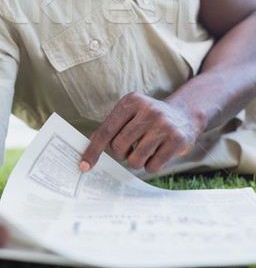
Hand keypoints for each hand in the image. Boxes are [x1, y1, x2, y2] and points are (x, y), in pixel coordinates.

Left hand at [80, 92, 196, 173]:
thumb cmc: (149, 117)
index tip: (84, 165)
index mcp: (131, 101)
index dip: (93, 150)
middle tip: (130, 147)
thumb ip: (110, 127)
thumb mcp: (130, 113)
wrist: (184, 114)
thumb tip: (89, 146)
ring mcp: (164, 125)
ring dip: (136, 161)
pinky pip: (152, 166)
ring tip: (145, 149)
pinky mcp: (177, 140)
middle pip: (119, 147)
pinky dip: (151, 165)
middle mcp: (148, 110)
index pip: (106, 130)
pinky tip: (157, 153)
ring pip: (135, 160)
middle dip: (121, 154)